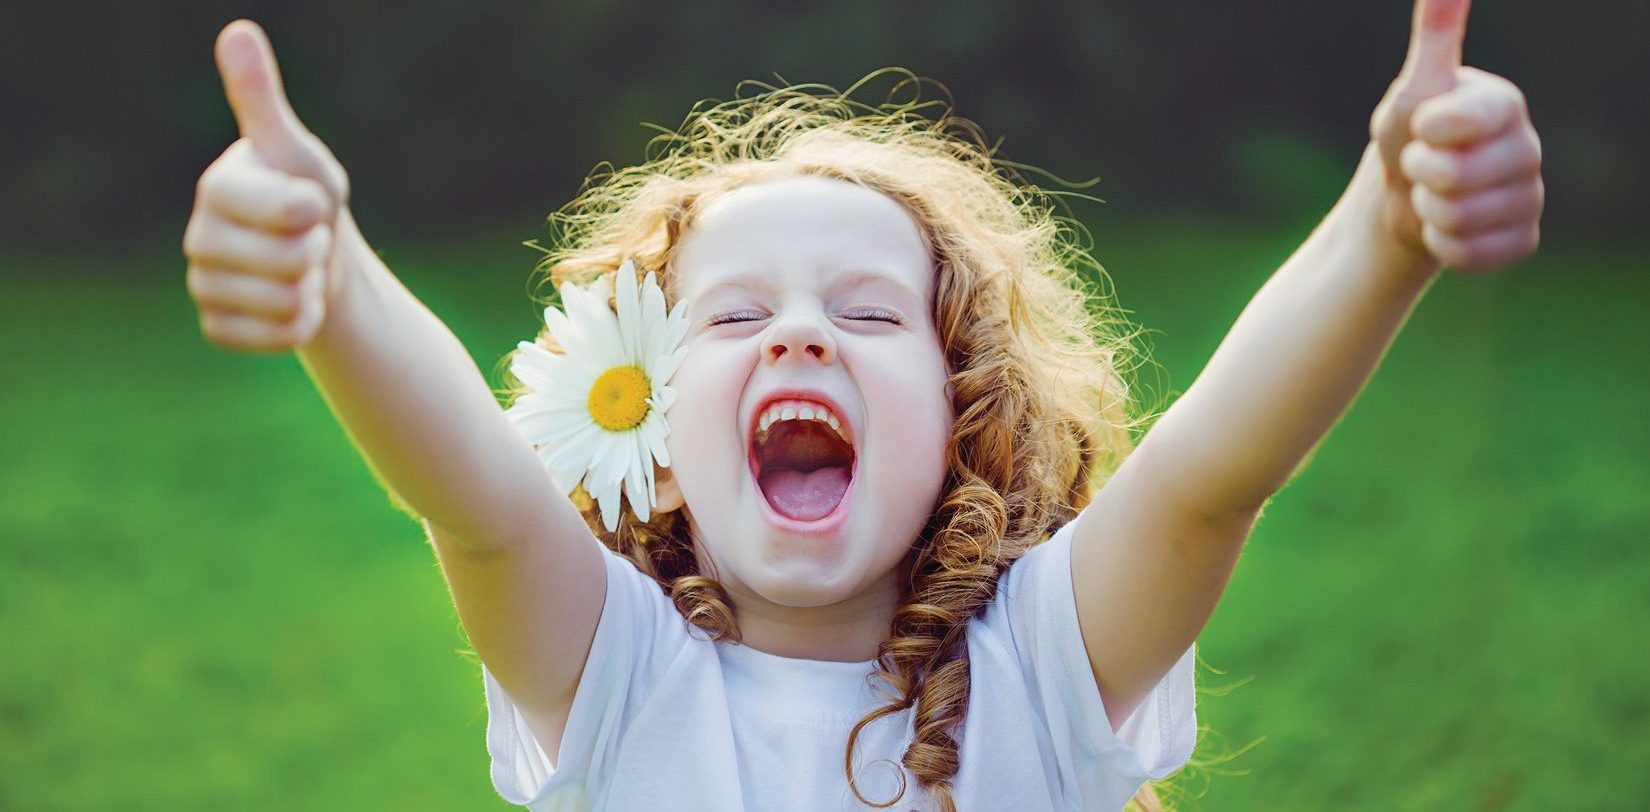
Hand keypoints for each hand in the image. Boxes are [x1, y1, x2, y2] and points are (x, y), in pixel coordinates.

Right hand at [182, 19, 351, 351]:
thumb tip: (236, 32)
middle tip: (308, 238)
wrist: (315, 261)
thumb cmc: (307, 196)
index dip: (314, 211)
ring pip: (280, 301)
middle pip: (286, 261)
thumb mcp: (296, 150)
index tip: (313, 203)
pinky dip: (297, 325)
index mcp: (217, 187)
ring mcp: (203, 283)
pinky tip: (292, 304)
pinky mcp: (216, 325)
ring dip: (310, 289)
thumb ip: (262, 100)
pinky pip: (271, 337)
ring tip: (300, 269)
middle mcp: (198, 235)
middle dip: (317, 252)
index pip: (284, 209)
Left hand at [1369, 0, 1543, 272]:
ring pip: (1459, 218)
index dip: (1425, 132)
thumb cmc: (1408, 135)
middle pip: (1455, 178)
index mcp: (1505, 106)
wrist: (1404, 198)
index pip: (1460, 124)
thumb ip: (1435, 35)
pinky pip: (1470, 253)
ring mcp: (1530, 197)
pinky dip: (1442, 244)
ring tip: (1431, 195)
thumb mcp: (1414, 87)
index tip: (1422, 128)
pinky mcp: (1522, 239)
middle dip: (1419, 175)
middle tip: (1421, 166)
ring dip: (1427, 211)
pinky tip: (1446, 227)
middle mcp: (1528, 148)